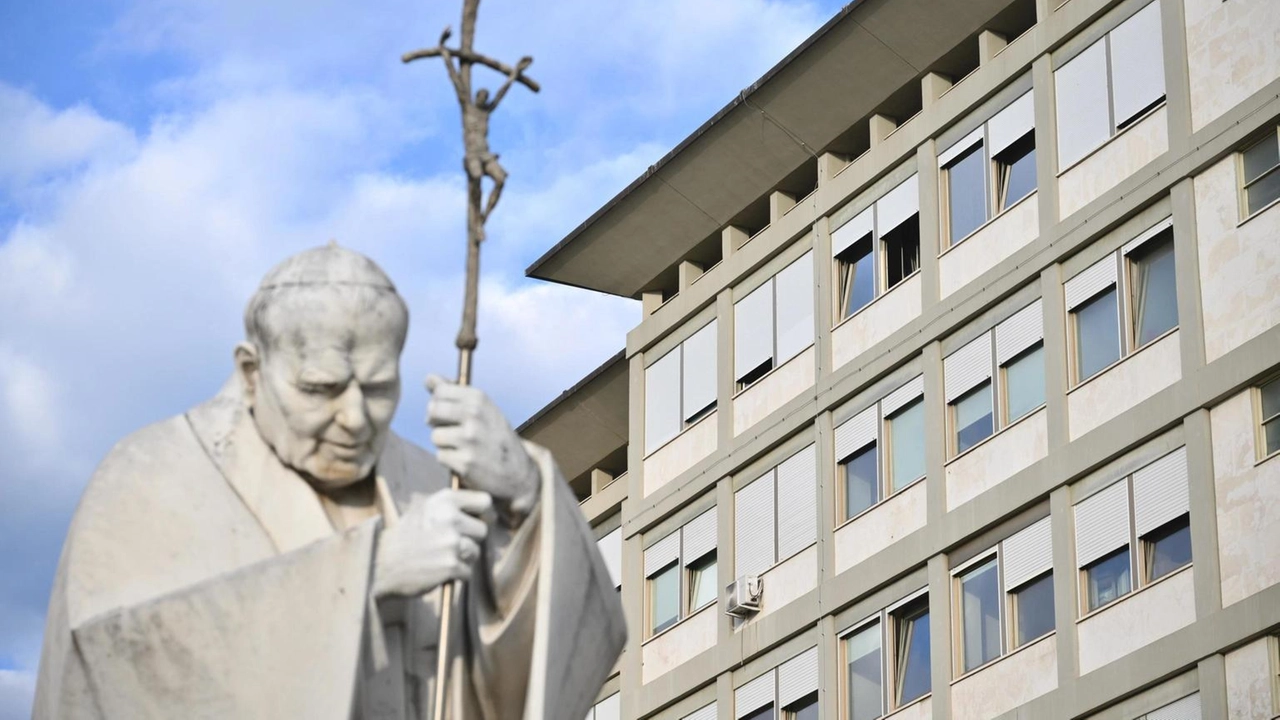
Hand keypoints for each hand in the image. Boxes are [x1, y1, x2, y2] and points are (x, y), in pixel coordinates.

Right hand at [372, 489, 490, 598]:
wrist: (380, 564)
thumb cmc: (404, 537)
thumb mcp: (424, 509)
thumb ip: (451, 506)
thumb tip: (485, 508)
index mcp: (445, 500)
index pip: (485, 501)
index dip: (483, 514)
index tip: (474, 522)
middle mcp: (450, 518)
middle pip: (482, 530)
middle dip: (470, 540)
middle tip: (449, 546)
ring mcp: (452, 542)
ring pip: (475, 552)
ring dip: (462, 559)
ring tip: (441, 558)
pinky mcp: (451, 565)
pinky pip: (467, 572)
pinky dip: (456, 575)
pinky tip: (438, 571)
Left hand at [425, 375, 539, 518]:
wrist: (517, 472)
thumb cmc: (494, 436)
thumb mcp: (482, 409)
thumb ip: (453, 392)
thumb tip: (428, 378)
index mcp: (479, 398)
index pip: (440, 391)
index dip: (438, 402)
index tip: (447, 412)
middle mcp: (475, 415)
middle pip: (432, 410)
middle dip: (435, 422)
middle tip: (448, 429)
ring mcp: (470, 439)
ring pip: (435, 436)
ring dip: (444, 444)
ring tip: (461, 447)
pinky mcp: (465, 462)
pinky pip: (441, 456)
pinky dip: (449, 460)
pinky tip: (464, 460)